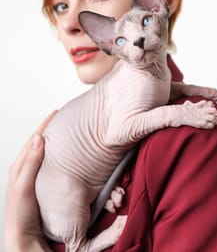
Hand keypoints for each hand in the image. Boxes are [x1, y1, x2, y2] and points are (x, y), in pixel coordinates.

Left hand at [4, 111, 56, 251]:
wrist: (23, 235)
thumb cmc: (20, 213)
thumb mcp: (23, 186)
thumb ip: (31, 162)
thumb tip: (38, 139)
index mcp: (19, 166)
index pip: (34, 139)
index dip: (45, 125)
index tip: (55, 113)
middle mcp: (26, 168)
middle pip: (39, 143)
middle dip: (49, 129)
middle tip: (62, 119)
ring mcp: (33, 175)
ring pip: (44, 152)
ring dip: (53, 141)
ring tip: (64, 132)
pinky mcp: (41, 183)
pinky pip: (48, 163)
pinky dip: (56, 154)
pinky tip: (63, 154)